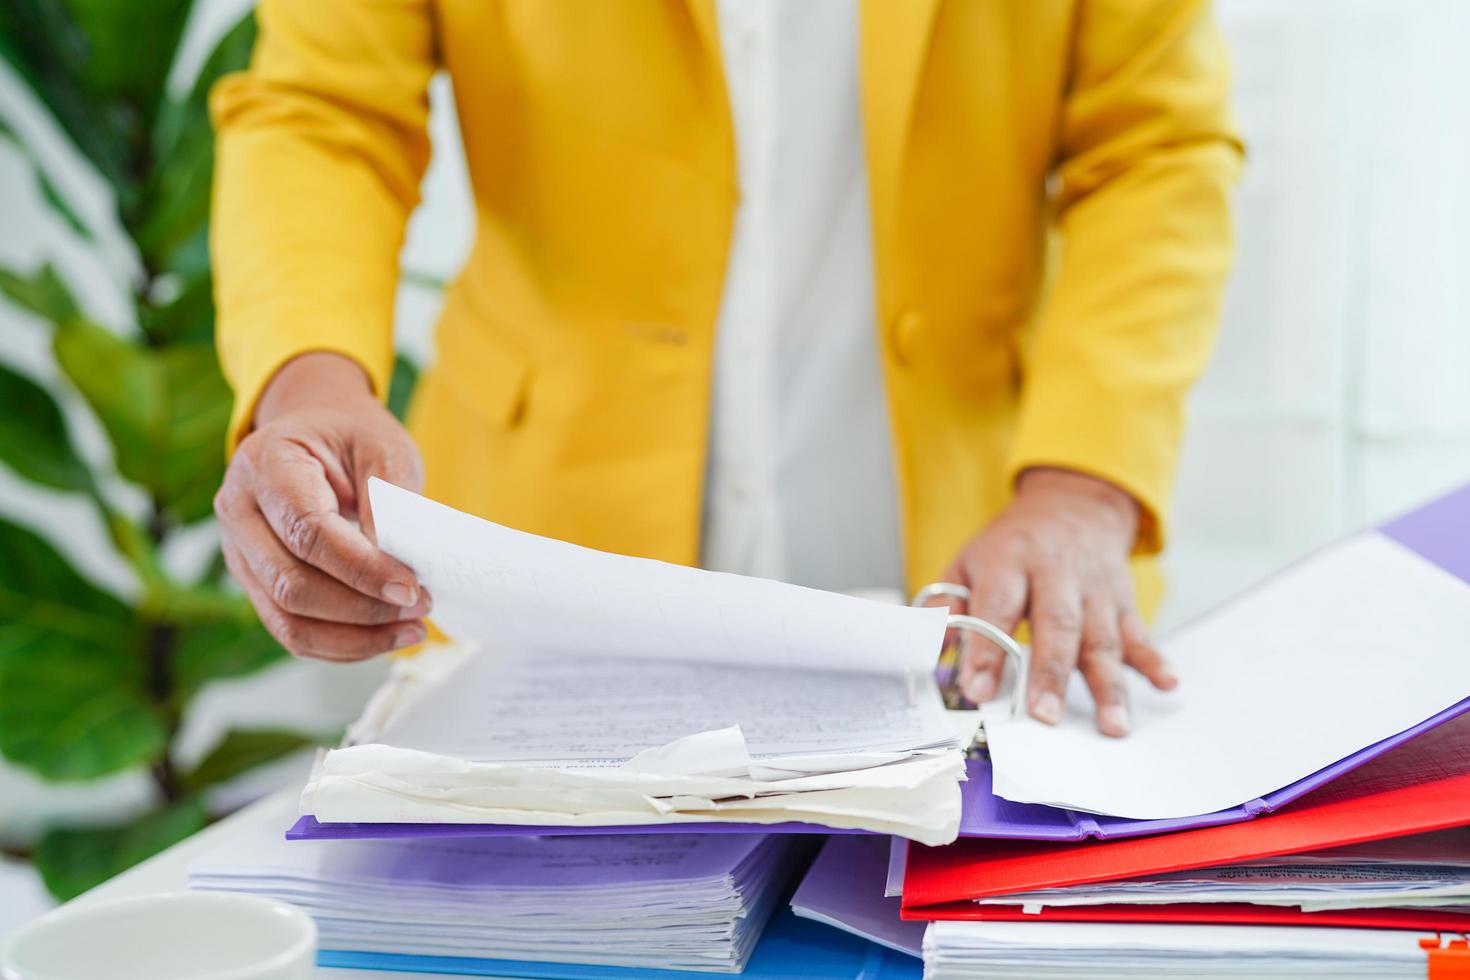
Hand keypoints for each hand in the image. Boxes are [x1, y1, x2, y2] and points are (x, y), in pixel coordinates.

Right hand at [215, 352, 429, 660]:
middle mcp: (238, 510)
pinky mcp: (255, 583)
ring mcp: (239, 552)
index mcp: (266, 464)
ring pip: (287, 619)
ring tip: (411, 630)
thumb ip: (389, 500)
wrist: (315, 434)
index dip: (361, 568)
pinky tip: (383, 637)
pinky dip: (340, 644)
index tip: (411, 587)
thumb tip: (398, 566)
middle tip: (421, 606)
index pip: (307, 531)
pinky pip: (291, 630)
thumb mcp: (383, 447)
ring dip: (354, 637)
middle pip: (291, 584)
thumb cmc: (351, 439)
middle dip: (362, 608)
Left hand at [937, 467, 1176, 735]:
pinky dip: (1155, 660)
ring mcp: (1094, 587)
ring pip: (1103, 637)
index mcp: (1008, 561)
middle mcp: (1056, 572)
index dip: (986, 651)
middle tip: (1045, 716)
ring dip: (1109, 684)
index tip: (978, 692)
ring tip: (1111, 725)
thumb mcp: (966, 561)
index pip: (997, 607)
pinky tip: (1167, 683)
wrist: (1072, 503)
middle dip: (1051, 673)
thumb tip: (931, 652)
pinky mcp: (1123, 600)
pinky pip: (1140, 631)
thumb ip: (948, 607)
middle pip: (1057, 624)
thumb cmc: (1011, 546)